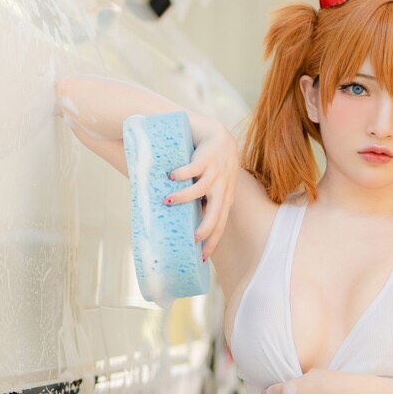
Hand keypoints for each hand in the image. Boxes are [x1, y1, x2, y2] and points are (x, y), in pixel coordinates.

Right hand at [165, 119, 238, 258]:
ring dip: (184, 197)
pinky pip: (192, 169)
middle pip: (217, 212)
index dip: (213, 241)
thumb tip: (188, 224)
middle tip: (193, 239)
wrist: (219, 135)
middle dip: (206, 227)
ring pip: (201, 190)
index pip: (220, 224)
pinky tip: (170, 176)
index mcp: (224, 198)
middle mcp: (222, 187)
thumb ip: (206, 203)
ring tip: (167, 201)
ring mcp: (215, 173)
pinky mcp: (206, 158)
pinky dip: (181, 174)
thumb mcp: (215, 187)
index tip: (202, 257)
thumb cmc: (212, 166)